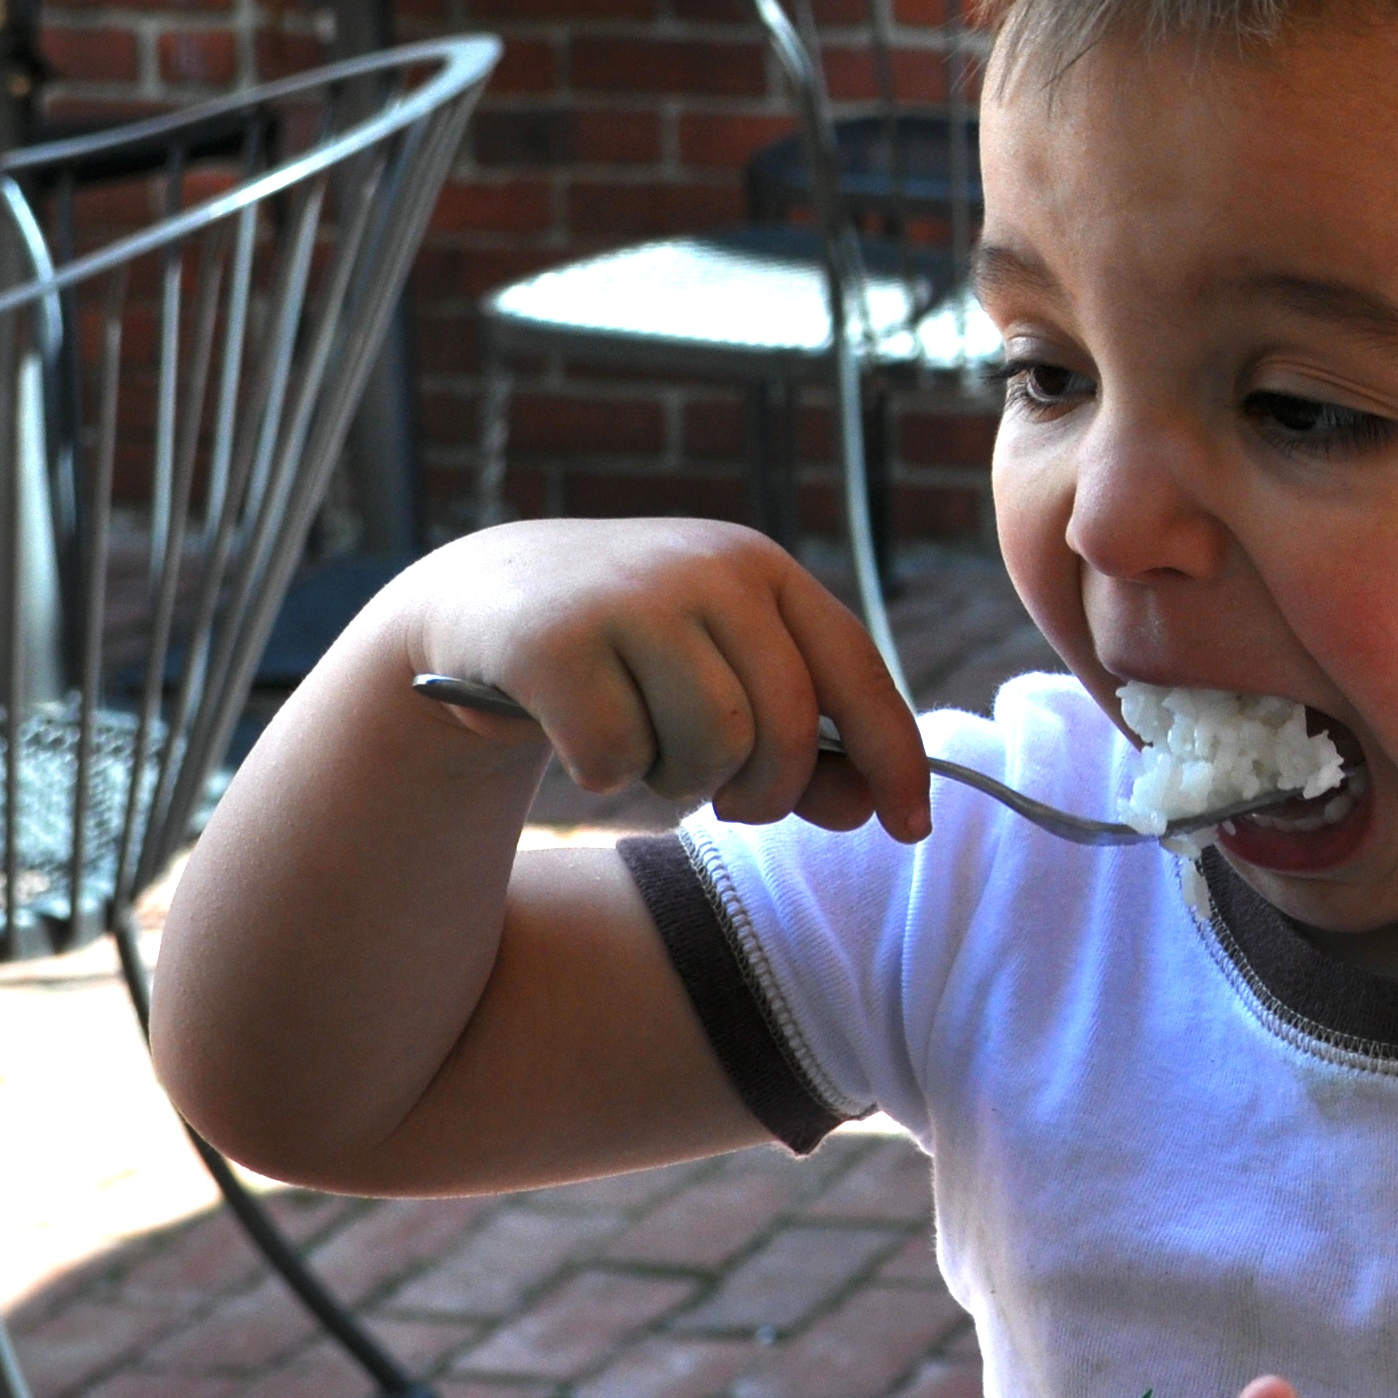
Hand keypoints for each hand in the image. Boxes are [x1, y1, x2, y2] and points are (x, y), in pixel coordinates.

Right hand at [388, 519, 930, 840]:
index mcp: (763, 571)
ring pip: (713, 744)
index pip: (857, 669)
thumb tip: (869, 811)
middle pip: (789, 725)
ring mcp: (631, 597)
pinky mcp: (555, 640)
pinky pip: (619, 757)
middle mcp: (708, 570)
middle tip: (728, 800)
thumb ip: (803, 745)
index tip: (913, 827)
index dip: (895, 757)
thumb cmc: (630, 657)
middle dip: (768, 792)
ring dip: (683, 782)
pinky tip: (579, 738)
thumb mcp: (722, 680)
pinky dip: (607, 774)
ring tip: (649, 752)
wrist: (485, 601)